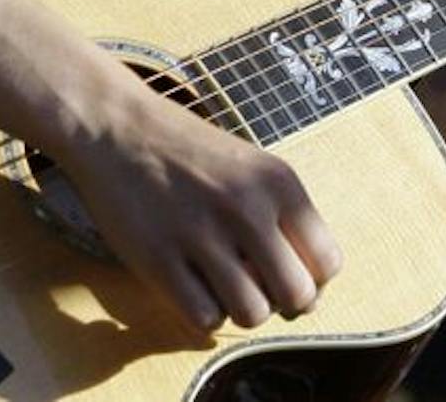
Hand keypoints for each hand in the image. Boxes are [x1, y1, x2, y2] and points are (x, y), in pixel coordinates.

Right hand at [57, 83, 341, 333]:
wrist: (116, 127)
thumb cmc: (189, 153)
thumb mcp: (252, 168)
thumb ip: (285, 222)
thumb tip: (308, 298)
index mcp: (278, 182)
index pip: (328, 263)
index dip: (311, 279)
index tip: (284, 271)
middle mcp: (246, 207)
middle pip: (298, 296)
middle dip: (281, 302)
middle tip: (255, 284)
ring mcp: (201, 233)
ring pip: (253, 314)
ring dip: (240, 309)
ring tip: (221, 284)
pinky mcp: (158, 258)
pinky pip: (204, 318)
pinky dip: (202, 312)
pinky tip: (190, 285)